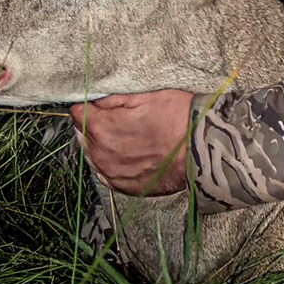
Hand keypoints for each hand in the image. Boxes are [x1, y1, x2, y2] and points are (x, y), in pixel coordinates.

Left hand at [70, 90, 196, 195]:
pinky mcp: (125, 187)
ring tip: (125, 137)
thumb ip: (115, 98)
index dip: (90, 106)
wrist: (204, 148)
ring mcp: (112, 173)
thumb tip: (97, 99)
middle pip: (83, 135)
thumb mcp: (148, 96)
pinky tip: (127, 155)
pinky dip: (112, 163)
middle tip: (117, 119)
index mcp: (102, 128)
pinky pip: (106, 174)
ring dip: (103, 145)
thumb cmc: (180, 118)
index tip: (102, 105)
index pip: (78, 113)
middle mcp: (101, 153)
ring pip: (93, 156)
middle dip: (95, 126)